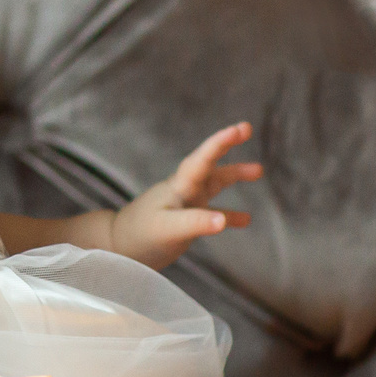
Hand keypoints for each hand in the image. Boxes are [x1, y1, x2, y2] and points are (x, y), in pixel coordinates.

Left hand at [109, 122, 260, 269]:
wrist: (117, 248)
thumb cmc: (139, 236)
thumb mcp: (168, 229)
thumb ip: (195, 223)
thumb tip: (223, 221)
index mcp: (179, 187)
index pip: (202, 159)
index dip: (220, 142)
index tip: (239, 128)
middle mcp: (184, 191)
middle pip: (209, 165)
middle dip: (226, 146)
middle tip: (246, 128)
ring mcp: (185, 204)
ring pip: (214, 185)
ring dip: (234, 176)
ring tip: (258, 170)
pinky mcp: (186, 221)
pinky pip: (213, 214)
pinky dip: (228, 215)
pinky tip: (245, 220)